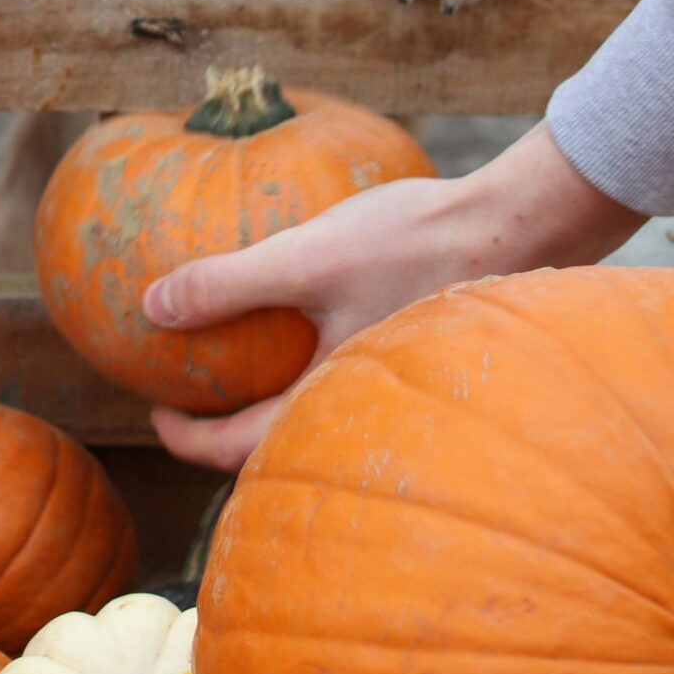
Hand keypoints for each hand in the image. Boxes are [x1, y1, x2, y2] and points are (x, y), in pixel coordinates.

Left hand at [141, 123, 643, 470]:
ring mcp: (397, 378)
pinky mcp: (416, 346)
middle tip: (186, 396)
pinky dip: (309, 358)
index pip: (245, 450)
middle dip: (228, 429)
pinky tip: (299, 312)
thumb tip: (153, 308)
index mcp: (336, 398)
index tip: (155, 414)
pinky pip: (348, 366)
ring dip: (272, 395)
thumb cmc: (414, 241)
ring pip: (318, 405)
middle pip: (282, 440)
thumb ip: (230, 283)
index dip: (189, 440)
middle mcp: (369, 406)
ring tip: (235, 359)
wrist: (521, 223)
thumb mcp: (308, 257)